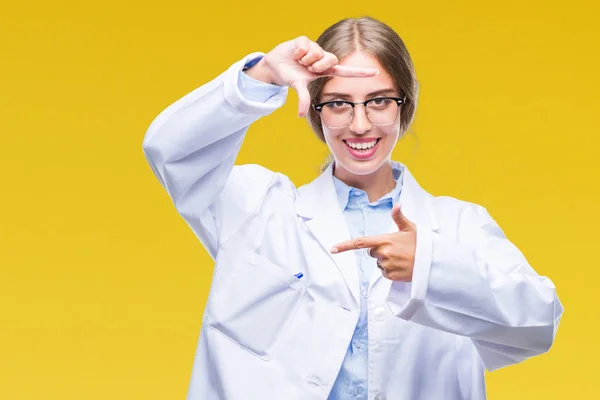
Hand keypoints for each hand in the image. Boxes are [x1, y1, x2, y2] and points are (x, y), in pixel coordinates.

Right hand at [246, 36, 378, 116]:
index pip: (346, 71)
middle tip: (306, 67)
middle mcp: (323, 58)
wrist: (276, 65)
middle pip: (329, 60)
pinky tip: (294, 53)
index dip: (361, 73)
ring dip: (305, 59)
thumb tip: (300, 115)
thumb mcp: (298, 87)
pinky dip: (298, 52)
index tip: (376, 72)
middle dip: (315, 66)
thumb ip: (303, 99)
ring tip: (299, 61)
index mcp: (325, 70)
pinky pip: (305, 46)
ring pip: (316, 53)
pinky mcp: (306, 40)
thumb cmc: (291, 76)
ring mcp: (315, 48)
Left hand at [330, 204, 416, 281]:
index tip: (334, 249)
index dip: (345, 246)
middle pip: (372, 253)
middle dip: (380, 251)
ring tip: (402, 258)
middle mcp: (384, 253)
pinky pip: (385, 273)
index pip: (361, 242)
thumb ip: (399, 217)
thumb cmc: (421, 244)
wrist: (432, 262)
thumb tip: (397, 204)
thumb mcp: (411, 228)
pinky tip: (402, 266)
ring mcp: (387, 265)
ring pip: (379, 263)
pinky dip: (391, 271)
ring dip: (386, 261)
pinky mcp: (391, 276)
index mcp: (385, 240)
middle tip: (396, 249)